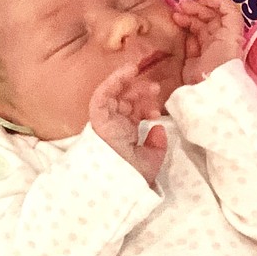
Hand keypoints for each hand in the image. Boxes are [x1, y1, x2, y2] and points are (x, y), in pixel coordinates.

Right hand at [89, 65, 166, 185]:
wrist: (116, 184)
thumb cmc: (130, 177)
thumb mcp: (150, 161)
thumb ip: (157, 146)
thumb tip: (159, 129)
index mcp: (124, 134)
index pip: (133, 113)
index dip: (145, 107)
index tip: (158, 111)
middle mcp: (114, 125)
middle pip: (125, 100)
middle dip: (140, 92)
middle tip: (155, 88)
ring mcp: (105, 120)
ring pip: (114, 94)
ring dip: (127, 82)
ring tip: (141, 75)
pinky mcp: (97, 117)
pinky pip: (102, 94)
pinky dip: (113, 81)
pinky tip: (127, 71)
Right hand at [172, 0, 244, 83]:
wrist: (210, 87)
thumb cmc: (222, 58)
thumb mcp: (231, 32)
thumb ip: (229, 12)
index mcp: (231, 34)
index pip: (224, 12)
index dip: (214, 0)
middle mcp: (220, 40)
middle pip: (209, 18)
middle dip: (196, 8)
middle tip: (181, 4)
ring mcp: (206, 50)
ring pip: (197, 28)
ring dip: (188, 18)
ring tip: (175, 14)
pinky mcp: (193, 61)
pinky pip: (189, 41)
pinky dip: (183, 31)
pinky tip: (177, 25)